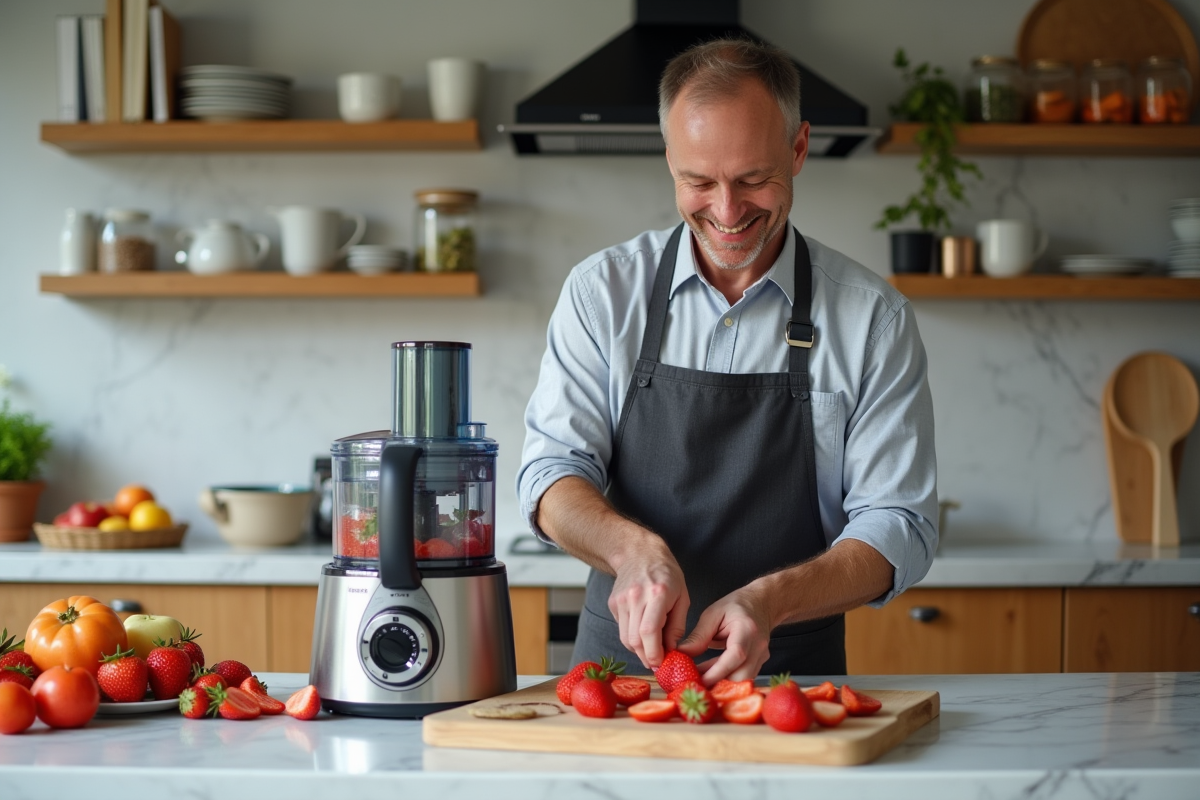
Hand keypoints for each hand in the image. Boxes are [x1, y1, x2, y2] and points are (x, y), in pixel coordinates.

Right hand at [607, 542, 688, 669]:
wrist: (640, 553)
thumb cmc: (667, 575)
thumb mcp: (683, 597)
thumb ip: (678, 626)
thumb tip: (671, 651)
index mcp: (657, 593)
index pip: (649, 631)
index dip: (654, 653)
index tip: (661, 664)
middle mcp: (636, 597)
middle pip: (635, 639)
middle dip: (646, 656)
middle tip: (657, 663)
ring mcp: (621, 600)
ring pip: (625, 638)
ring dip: (638, 650)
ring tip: (651, 649)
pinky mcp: (613, 604)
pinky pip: (621, 630)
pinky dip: (632, 637)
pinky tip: (642, 632)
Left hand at [676, 586, 773, 683]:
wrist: (761, 604)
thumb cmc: (736, 606)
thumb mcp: (713, 614)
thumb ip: (699, 635)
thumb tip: (683, 653)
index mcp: (746, 629)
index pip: (736, 655)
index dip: (717, 671)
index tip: (700, 680)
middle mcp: (758, 646)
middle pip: (741, 674)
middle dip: (718, 681)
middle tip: (695, 679)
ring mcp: (762, 656)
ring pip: (743, 680)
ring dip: (721, 680)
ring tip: (701, 673)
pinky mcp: (760, 663)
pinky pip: (744, 677)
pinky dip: (727, 677)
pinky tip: (713, 671)